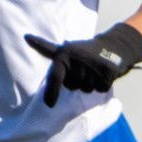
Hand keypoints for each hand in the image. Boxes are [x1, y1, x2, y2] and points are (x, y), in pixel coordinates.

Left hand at [24, 22, 141, 105]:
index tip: (49, 104)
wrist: (114, 45)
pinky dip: (101, 84)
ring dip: (90, 83)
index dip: (52, 91)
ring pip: (85, 89)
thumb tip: (27, 37)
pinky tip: (103, 74)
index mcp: (63, 54)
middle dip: (77, 82)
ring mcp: (92, 65)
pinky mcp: (106, 71)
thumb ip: (49, 51)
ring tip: (94, 70)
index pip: (55, 76)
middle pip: (71, 86)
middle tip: (85, 69)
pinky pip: (99, 89)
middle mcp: (76, 59)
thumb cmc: (86, 51)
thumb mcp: (67, 49)